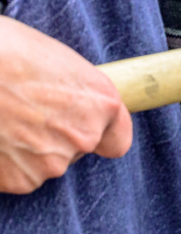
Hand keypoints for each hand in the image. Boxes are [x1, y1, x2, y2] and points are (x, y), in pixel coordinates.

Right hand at [0, 17, 132, 193]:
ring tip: (5, 120)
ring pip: (45, 163)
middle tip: (26, 112)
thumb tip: (75, 105)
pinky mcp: (20, 180)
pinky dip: (6, 162)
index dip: (99, 134)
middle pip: (76, 149)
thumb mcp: (61, 64)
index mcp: (103, 104)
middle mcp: (85, 137)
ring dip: (28, 150)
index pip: (117, 140)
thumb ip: (78, 94)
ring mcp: (52, 163)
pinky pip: (18, 175)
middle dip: (55, 136)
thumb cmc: (12, 53)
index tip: (82, 128)